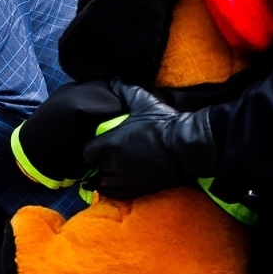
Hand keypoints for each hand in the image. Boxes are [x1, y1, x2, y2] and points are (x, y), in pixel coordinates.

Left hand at [81, 81, 218, 199]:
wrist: (185, 146)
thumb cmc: (163, 123)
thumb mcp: (143, 101)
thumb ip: (125, 90)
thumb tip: (114, 80)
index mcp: (110, 144)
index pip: (87, 152)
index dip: (91, 149)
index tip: (97, 146)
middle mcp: (113, 164)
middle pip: (95, 167)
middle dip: (100, 162)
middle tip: (107, 156)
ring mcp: (124, 179)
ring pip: (104, 182)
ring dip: (106, 176)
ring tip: (114, 169)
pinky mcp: (136, 190)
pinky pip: (114, 194)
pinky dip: (112, 189)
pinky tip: (117, 182)